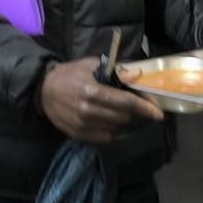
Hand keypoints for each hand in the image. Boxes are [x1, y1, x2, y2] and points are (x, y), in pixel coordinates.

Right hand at [40, 58, 163, 142]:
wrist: (43, 91)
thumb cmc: (70, 74)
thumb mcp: (91, 65)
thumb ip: (115, 71)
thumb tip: (138, 75)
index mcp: (92, 91)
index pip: (126, 103)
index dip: (145, 108)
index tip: (158, 113)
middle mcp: (88, 111)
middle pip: (124, 117)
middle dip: (135, 113)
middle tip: (139, 107)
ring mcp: (83, 125)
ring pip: (116, 128)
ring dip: (125, 121)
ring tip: (125, 113)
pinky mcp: (79, 135)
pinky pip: (106, 137)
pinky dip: (113, 130)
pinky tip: (112, 121)